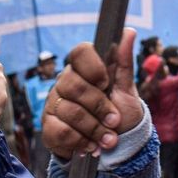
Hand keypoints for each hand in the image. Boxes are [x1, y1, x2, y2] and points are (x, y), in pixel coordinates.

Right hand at [42, 28, 142, 158]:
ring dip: (95, 129)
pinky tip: (91, 146)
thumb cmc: (120, 112)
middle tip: (114, 121)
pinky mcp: (49, 126)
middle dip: (99, 107)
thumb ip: (124, 61)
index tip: (107, 84)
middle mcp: (65, 82)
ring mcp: (54, 104)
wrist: (114, 145)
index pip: (80, 52)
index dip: (94, 68)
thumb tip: (129, 31)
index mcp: (84, 68)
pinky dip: (81, 142)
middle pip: (74, 85)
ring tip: (109, 139)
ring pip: (70, 111)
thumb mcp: (126, 88)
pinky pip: (61, 131)